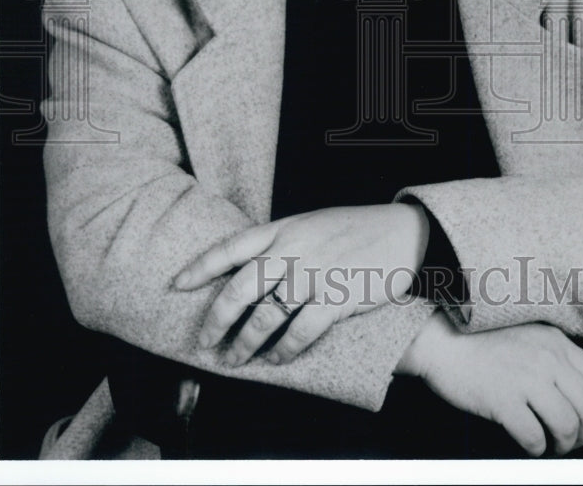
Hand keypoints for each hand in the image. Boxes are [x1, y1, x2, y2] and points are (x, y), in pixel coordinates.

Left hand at [174, 202, 428, 365]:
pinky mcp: (337, 296)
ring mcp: (315, 272)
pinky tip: (276, 359)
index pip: (230, 246)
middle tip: (205, 342)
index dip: (200, 267)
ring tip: (237, 359)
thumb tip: (251, 267)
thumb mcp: (313, 222)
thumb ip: (283, 241)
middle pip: (239, 287)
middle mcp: (293, 248)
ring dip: (246, 343)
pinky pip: (300, 331)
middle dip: (216, 320)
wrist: (405, 232)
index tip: (177, 285)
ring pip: (265, 315)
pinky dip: (284, 350)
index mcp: (284, 227)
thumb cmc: (357, 228)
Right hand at [398, 313, 582, 456]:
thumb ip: (554, 357)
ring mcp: (525, 378)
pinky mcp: (503, 399)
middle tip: (574, 441)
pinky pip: (534, 437)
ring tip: (551, 446)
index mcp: (554, 341)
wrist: (442, 341)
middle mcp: (546, 357)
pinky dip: (536, 449)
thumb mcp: (528, 336)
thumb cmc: (480, 341)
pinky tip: (528, 444)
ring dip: (564, 445)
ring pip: (568, 426)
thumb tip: (577, 394)